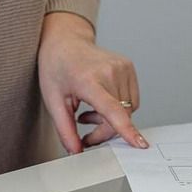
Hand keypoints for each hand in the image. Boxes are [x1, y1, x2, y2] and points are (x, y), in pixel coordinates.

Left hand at [38, 12, 146, 153]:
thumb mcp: (53, 101)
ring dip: (111, 119)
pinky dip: (119, 108)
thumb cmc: (57, 67)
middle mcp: (109, 71)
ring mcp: (122, 68)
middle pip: (119, 117)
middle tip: (85, 129)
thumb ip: (65, 130)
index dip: (125, 129)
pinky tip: (102, 101)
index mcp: (88, 80)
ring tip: (91, 111)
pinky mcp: (129, 68)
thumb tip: (76, 151)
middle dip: (104, 131)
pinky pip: (132, 101)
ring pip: (128, 111)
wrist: (65, 41)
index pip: (111, 109)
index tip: (138, 143)